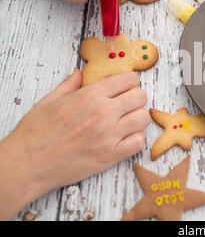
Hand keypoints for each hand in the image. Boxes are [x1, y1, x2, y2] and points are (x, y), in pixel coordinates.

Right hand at [0, 69, 149, 219]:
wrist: (28, 163)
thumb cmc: (36, 133)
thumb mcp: (50, 100)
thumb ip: (69, 84)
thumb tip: (78, 73)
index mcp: (90, 95)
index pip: (128, 79)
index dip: (129, 81)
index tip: (125, 86)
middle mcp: (104, 113)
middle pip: (140, 96)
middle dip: (135, 97)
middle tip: (126, 103)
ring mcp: (110, 135)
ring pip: (143, 118)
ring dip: (137, 118)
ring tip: (125, 121)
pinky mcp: (111, 155)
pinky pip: (139, 142)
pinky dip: (135, 139)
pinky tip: (124, 138)